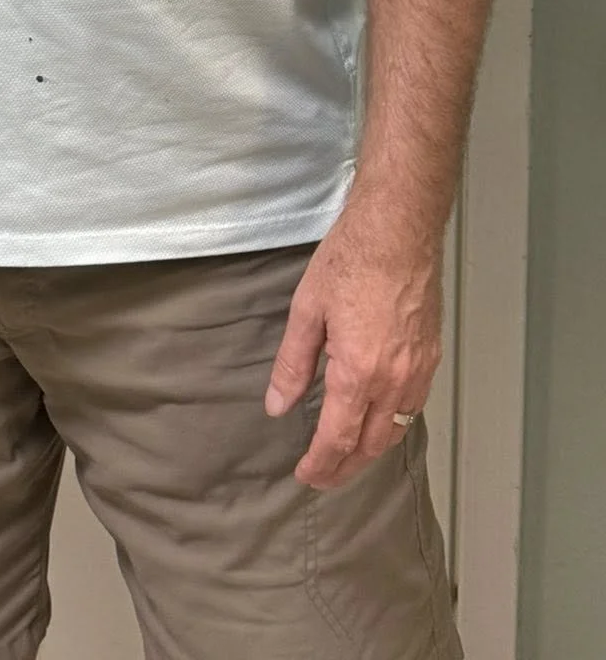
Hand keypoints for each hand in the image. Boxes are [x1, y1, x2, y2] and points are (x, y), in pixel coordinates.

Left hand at [264, 197, 442, 490]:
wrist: (399, 231)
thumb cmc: (350, 261)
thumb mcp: (307, 311)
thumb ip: (293, 365)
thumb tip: (278, 406)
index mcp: (358, 372)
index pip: (338, 438)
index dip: (320, 464)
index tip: (305, 475)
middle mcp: (394, 381)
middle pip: (370, 445)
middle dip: (345, 468)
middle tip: (322, 477)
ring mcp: (418, 371)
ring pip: (396, 430)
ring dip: (371, 451)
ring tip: (348, 457)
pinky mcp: (431, 357)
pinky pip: (413, 407)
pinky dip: (394, 425)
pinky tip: (379, 421)